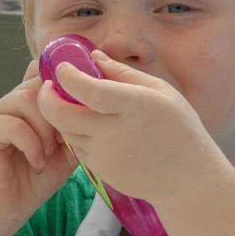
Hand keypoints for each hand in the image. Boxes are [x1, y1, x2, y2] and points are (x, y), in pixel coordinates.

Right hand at [0, 59, 78, 228]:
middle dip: (59, 111)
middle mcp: (12, 103)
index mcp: (30, 104)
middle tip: (63, 141)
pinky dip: (31, 143)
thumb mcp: (65, 153)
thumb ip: (75, 129)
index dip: (64, 85)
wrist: (5, 210)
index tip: (79, 107)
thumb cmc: (34, 180)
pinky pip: (13, 124)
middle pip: (40, 84)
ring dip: (46, 128)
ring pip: (27, 99)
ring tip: (49, 154)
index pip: (45, 74)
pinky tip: (37, 162)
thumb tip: (94, 110)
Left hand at [37, 50, 216, 205]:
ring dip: (61, 116)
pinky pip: (77, 148)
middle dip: (46, 98)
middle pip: (63, 116)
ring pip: (66, 131)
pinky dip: (76, 134)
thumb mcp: (160, 91)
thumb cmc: (178, 128)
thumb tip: (93, 57)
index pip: (92, 92)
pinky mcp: (100, 171)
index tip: (62, 67)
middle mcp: (115, 132)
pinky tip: (92, 126)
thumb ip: (123, 73)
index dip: (70, 78)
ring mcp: (105, 155)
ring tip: (72, 103)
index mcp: (135, 106)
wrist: (187, 178)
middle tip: (48, 86)